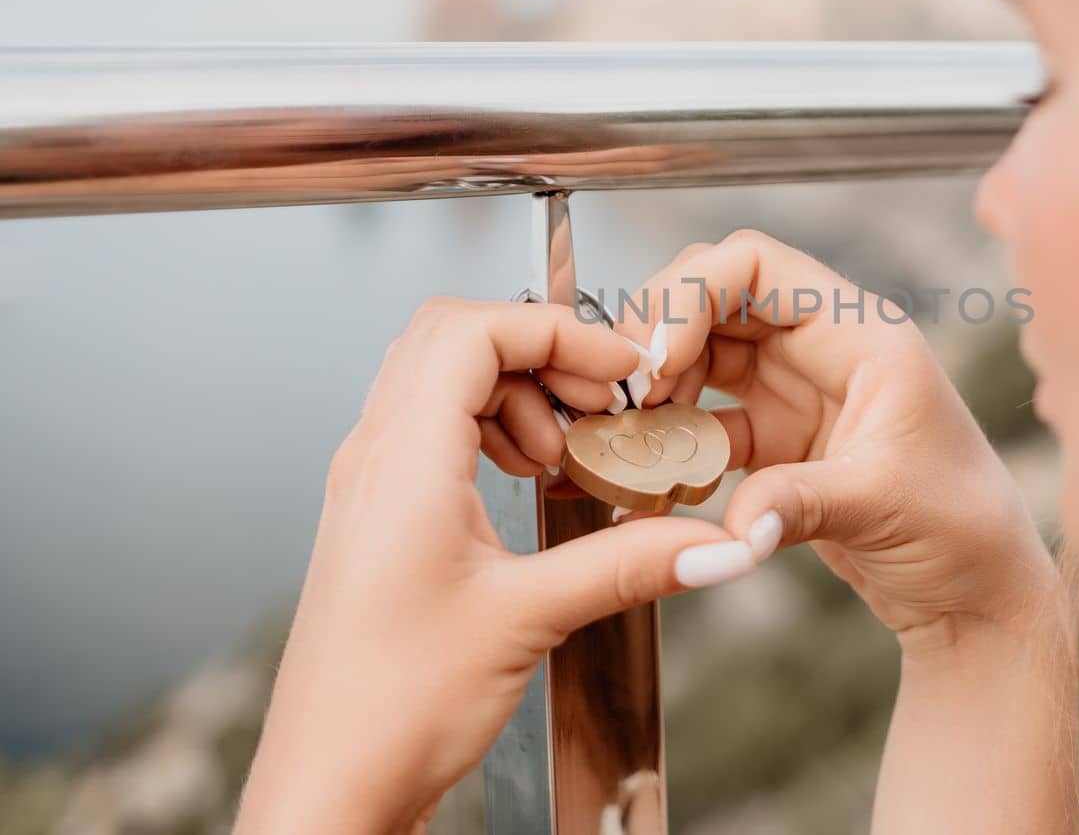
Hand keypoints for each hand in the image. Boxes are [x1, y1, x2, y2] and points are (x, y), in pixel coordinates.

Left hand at [236, 298, 752, 833]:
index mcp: (402, 463)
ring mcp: (371, 485)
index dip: (556, 329)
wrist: (329, 786)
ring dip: (517, 392)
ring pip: (441, 380)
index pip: (472, 330)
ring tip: (567, 449)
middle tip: (602, 396)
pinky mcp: (380, 516)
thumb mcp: (529, 621)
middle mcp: (375, 460)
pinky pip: (434, 429)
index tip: (619, 366)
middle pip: (454, 338)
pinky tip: (529, 480)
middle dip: (540, 350)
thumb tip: (713, 541)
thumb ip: (628, 564)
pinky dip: (492, 429)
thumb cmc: (388, 710)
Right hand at [617, 231, 1057, 657]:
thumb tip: (732, 527)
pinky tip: (647, 468)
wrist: (977, 598)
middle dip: (658, 333)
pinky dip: (670, 435)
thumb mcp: (882, 506)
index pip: (756, 265)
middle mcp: (825, 348)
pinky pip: (705, 417)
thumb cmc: (964, 534)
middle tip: (623, 393)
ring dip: (656, 384)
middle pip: (715, 297)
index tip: (654, 359)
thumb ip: (798, 504)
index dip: (691, 295)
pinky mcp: (779, 440)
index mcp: (862, 334)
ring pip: (702, 353)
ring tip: (624, 430)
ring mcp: (798, 391)